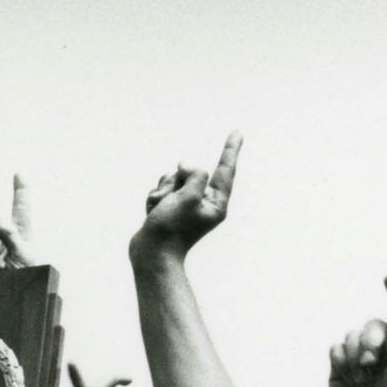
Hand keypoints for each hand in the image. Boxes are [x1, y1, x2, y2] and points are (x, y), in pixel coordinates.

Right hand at [131, 131, 241, 259]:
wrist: (149, 255)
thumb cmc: (171, 229)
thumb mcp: (188, 197)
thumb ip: (194, 174)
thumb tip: (185, 165)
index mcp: (216, 203)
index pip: (225, 170)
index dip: (230, 150)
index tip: (237, 132)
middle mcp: (203, 203)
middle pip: (190, 174)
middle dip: (175, 182)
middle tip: (171, 202)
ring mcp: (185, 206)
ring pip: (172, 179)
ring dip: (162, 191)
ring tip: (160, 210)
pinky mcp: (169, 209)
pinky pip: (161, 190)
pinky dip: (154, 198)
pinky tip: (152, 213)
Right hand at [328, 276, 386, 386]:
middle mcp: (385, 350)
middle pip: (372, 325)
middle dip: (369, 342)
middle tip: (371, 366)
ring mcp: (361, 358)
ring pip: (350, 336)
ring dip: (354, 357)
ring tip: (360, 379)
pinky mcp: (340, 368)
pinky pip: (334, 348)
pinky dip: (340, 362)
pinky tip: (347, 380)